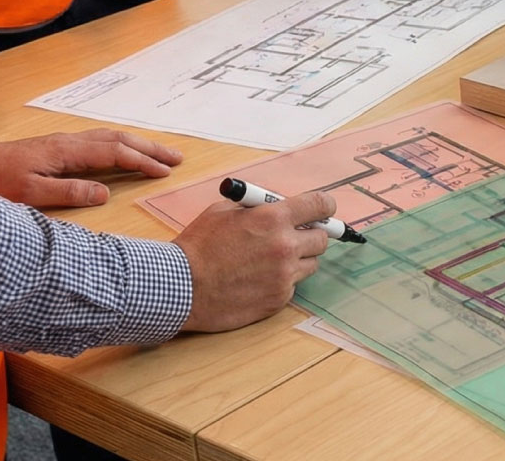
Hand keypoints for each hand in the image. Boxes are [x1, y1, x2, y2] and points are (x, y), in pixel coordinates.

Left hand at [0, 129, 183, 207]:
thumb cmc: (1, 180)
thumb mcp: (32, 193)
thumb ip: (69, 192)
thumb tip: (105, 193)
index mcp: (68, 151)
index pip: (115, 153)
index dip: (142, 162)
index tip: (163, 172)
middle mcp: (72, 141)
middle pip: (120, 139)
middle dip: (150, 148)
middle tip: (176, 158)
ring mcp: (67, 141)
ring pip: (112, 137)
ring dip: (139, 144)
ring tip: (161, 153)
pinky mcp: (62, 145)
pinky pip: (102, 140)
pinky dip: (123, 144)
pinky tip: (128, 150)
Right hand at [174, 191, 336, 332]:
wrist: (180, 287)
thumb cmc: (197, 247)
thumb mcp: (223, 212)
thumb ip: (256, 208)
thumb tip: (277, 207)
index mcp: (274, 219)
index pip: (321, 205)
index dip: (324, 207)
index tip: (323, 210)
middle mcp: (285, 247)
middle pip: (322, 239)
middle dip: (310, 235)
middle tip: (294, 237)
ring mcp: (284, 276)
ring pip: (311, 264)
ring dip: (298, 260)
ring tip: (269, 261)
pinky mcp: (278, 299)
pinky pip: (292, 286)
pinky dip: (281, 281)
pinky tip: (257, 280)